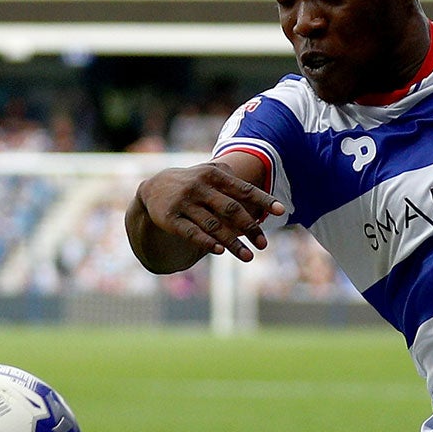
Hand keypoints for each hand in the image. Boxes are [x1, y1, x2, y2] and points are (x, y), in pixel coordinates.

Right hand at [137, 163, 283, 262]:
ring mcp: (184, 202)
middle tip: (264, 244)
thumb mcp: (210, 173)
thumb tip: (263, 200)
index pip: (243, 189)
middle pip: (230, 209)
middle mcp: (199, 186)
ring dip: (232, 243)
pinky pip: (191, 232)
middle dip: (250, 227)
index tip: (281, 211)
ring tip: (249, 258)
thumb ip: (234, 181)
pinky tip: (219, 251)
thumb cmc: (191, 182)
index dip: (263, 200)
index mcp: (213, 174)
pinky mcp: (169, 219)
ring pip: (213, 225)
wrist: (152, 189)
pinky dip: (206, 242)